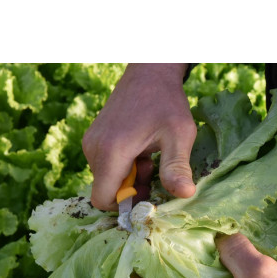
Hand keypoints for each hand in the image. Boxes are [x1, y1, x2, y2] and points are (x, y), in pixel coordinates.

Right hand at [82, 63, 196, 210]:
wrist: (149, 72)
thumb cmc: (166, 102)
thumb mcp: (179, 135)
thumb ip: (177, 166)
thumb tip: (185, 195)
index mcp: (111, 152)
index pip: (101, 199)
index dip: (124, 205)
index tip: (147, 193)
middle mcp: (93, 149)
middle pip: (106, 190)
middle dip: (131, 189)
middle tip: (152, 169)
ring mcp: (90, 143)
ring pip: (106, 179)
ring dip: (129, 178)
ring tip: (147, 156)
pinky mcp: (92, 139)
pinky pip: (104, 167)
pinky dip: (122, 167)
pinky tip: (138, 150)